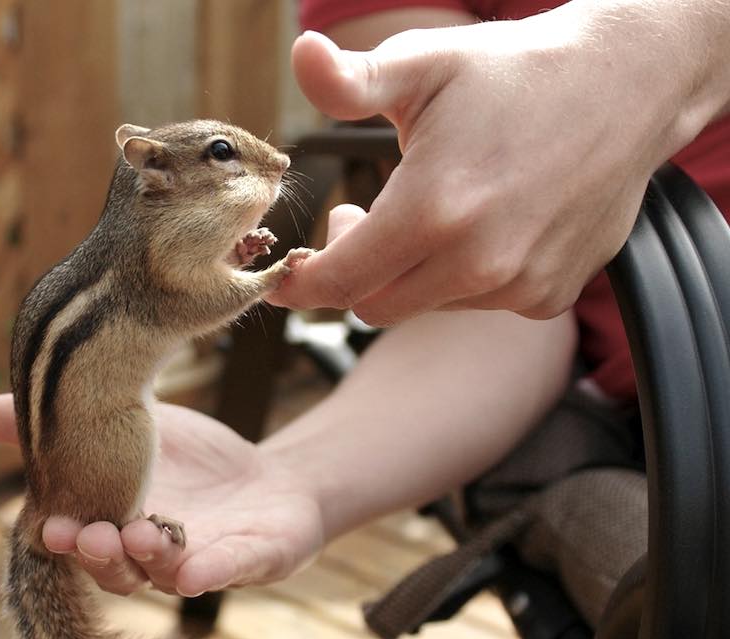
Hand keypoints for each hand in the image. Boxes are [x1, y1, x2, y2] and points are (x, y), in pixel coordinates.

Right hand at [0, 395, 323, 596]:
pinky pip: (227, 573)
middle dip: (97, 553)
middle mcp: (148, 556)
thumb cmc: (190, 459)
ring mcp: (197, 562)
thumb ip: (66, 421)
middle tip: (84, 534)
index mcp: (114, 524)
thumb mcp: (127, 424)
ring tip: (139, 531)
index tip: (46, 524)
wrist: (267, 479)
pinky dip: (210, 574)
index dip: (62, 537)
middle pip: (116, 568)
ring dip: (148, 558)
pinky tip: (196, 573)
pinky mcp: (248, 562)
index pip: (81, 539)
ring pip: (165, 573)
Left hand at [273, 6, 705, 323]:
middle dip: (353, 272)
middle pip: (374, 305)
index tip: (287, 273)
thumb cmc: (514, 72)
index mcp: (432, 210)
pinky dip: (464, 277)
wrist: (627, 85)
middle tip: (360, 219)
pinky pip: (479, 303)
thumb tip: (301, 57)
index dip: (301, 284)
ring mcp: (519, 283)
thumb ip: (350, 79)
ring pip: (426, 305)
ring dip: (412, 271)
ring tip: (431, 210)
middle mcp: (478, 261)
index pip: (339, 282)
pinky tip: (481, 226)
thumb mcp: (423, 64)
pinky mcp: (550, 293)